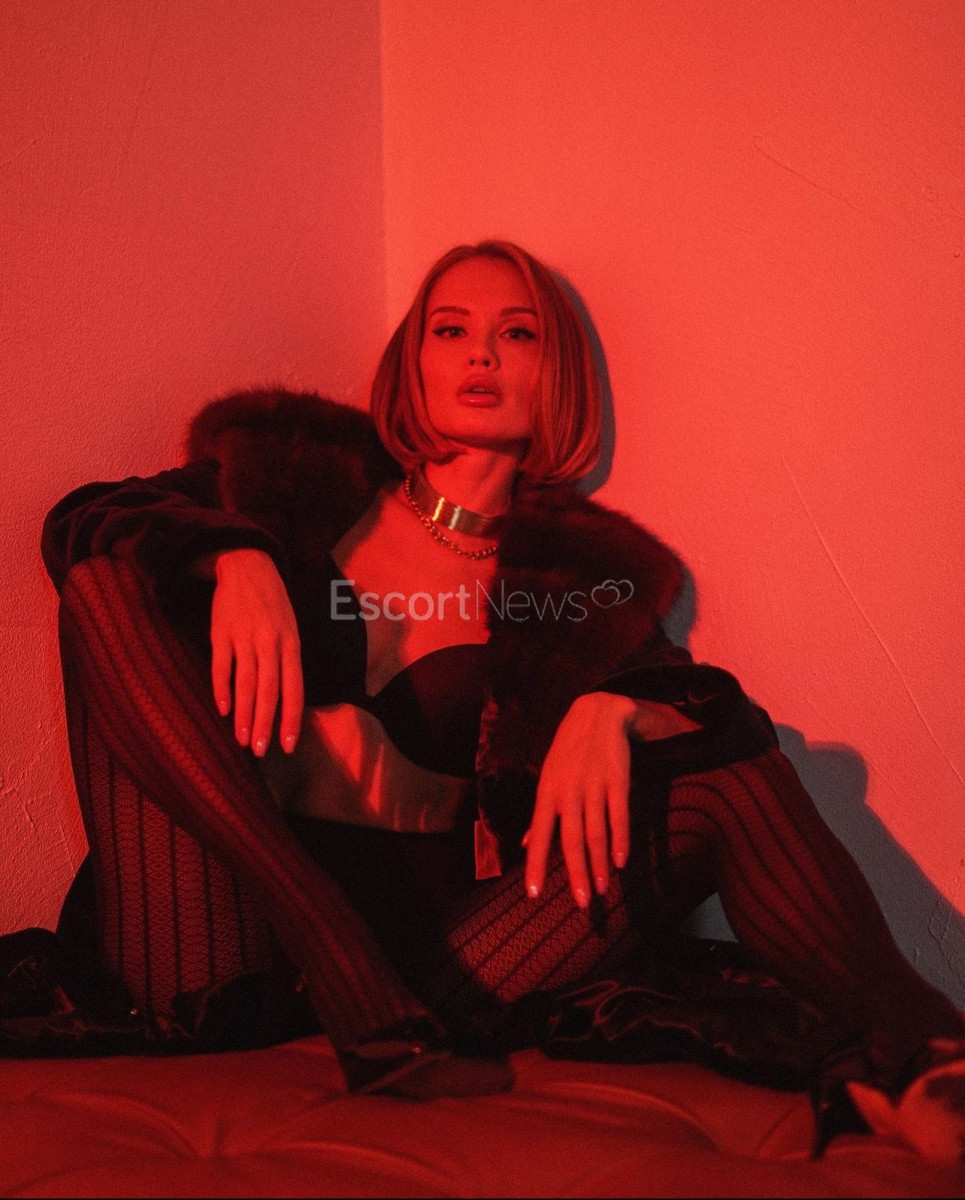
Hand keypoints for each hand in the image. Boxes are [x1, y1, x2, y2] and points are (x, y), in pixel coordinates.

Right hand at [206, 549, 303, 755]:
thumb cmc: (273, 605)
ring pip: (245, 684)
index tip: (287, 745)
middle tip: (261, 751)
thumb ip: (288, 662)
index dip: (290, 718)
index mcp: (291, 644)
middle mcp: (270, 643)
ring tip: (243, 740)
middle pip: (269, 691)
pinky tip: (223, 711)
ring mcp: (244, 638)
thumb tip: (286, 701)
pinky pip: (221, 667)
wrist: (248, 566)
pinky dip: (221, 690)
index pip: (294, 689)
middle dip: (265, 724)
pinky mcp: (221, 633)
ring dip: (244, 715)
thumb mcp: (291, 629)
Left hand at [524, 693, 700, 907]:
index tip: (533, 894)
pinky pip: (619, 815)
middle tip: (582, 903)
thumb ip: (541, 814)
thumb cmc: (568, 751)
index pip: (539, 834)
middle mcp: (567, 791)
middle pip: (570, 839)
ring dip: (600, 863)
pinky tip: (621, 860)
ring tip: (603, 889)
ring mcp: (593, 785)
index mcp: (546, 792)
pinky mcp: (617, 779)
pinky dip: (620, 839)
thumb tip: (526, 845)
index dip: (536, 865)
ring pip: (596, 832)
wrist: (597, 713)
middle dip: (576, 874)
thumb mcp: (548, 777)